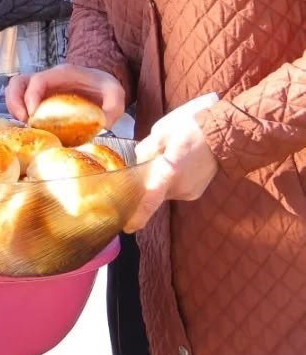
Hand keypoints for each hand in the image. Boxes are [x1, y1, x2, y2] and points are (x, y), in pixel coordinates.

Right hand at [5, 63, 126, 127]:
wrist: (102, 84)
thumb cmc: (105, 88)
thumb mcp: (116, 94)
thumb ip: (113, 107)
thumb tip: (103, 125)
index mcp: (63, 74)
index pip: (38, 80)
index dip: (31, 96)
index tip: (33, 115)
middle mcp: (47, 78)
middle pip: (18, 82)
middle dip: (15, 101)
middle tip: (23, 121)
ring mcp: (40, 88)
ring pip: (15, 90)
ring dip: (13, 107)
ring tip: (23, 125)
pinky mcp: (38, 98)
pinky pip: (20, 101)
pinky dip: (18, 112)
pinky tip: (29, 126)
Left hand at [125, 93, 220, 232]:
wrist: (227, 131)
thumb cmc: (191, 126)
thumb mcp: (161, 131)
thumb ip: (146, 150)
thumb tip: (139, 161)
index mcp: (171, 172)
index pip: (151, 199)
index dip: (139, 215)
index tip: (129, 228)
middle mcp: (181, 187)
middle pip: (155, 193)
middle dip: (147, 184)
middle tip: (145, 164)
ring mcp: (191, 191)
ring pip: (165, 191)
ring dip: (160, 181)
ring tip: (167, 157)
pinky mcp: (197, 191)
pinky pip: (176, 189)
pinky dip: (171, 181)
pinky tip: (177, 163)